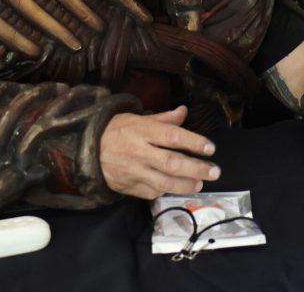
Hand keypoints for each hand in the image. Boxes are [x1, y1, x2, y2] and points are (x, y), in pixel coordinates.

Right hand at [99, 106, 219, 198]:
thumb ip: (164, 119)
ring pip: (164, 182)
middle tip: (215, 171)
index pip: (172, 136)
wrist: (88, 149)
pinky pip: (151, 192)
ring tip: (200, 184)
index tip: (210, 148)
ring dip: (185, 185)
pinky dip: (166, 191)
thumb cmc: (118, 131)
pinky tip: (177, 187)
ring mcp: (134, 171)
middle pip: (172, 163)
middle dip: (196, 169)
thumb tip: (184, 111)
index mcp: (143, 130)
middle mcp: (139, 151)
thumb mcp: (138, 119)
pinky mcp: (129, 186)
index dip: (193, 142)